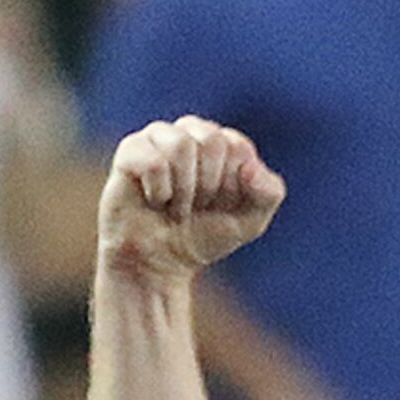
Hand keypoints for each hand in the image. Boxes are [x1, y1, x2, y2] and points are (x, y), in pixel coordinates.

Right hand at [96, 117, 284, 280]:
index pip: (237, 147)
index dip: (231, 186)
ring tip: (175, 208)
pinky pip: (153, 161)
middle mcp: (188, 132)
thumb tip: (249, 167)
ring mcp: (156, 138)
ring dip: (183, 190)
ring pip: (180, 145)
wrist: (158, 268)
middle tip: (195, 208)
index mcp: (220, 141)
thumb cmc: (202, 239)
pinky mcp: (130, 153)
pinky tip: (155, 202)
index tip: (218, 206)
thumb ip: (269, 193)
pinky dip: (159, 191)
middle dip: (207, 186)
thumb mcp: (250, 222)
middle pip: (211, 140)